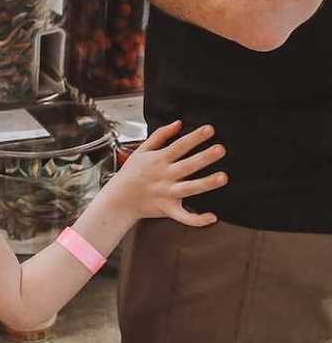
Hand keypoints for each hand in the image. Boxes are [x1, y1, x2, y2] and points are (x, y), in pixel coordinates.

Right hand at [100, 121, 227, 227]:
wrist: (119, 198)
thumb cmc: (131, 173)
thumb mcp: (141, 150)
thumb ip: (160, 135)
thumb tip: (178, 123)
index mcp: (158, 160)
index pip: (179, 146)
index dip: (194, 137)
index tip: (210, 130)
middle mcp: (164, 176)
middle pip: (187, 165)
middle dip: (204, 157)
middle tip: (220, 149)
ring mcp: (166, 193)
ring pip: (188, 188)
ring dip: (205, 183)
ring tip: (223, 177)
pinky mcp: (167, 208)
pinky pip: (183, 216)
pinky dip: (197, 219)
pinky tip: (212, 217)